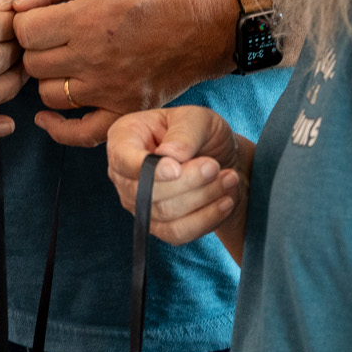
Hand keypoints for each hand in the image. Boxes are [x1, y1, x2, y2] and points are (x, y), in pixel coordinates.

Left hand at [12, 0, 224, 146]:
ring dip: (50, 78)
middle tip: (53, 37)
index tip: (41, 16)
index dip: (26, 21)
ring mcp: (110, 91)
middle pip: (33, 64)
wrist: (210, 21)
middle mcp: (94, 60)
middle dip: (36, 48)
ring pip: (49, 95)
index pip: (24, 31)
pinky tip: (50, 116)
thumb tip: (20, 4)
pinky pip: (80, 134)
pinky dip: (60, 128)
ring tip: (66, 62)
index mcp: (87, 20)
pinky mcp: (126, 111)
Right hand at [104, 107, 245, 247]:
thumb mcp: (197, 118)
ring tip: (229, 178)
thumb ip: (184, 133)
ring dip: (202, 198)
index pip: (123, 159)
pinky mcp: (158, 226)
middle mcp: (123, 174)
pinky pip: (178, 233)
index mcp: (124, 138)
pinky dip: (206, 219)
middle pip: (146, 191)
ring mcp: (138, 203)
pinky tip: (225, 201)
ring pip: (165, 213)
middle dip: (187, 182)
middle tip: (215, 167)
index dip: (147, 169)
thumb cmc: (200, 132)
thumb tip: (171, 155)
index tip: (176, 169)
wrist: (219, 158)